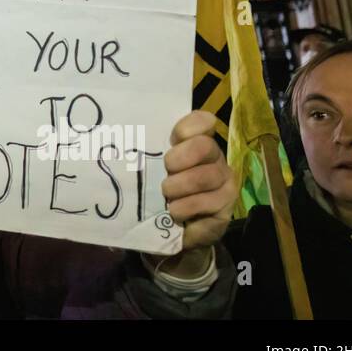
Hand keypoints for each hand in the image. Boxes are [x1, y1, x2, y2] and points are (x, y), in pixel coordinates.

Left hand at [152, 110, 236, 276]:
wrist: (173, 229)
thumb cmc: (159, 191)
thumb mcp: (152, 169)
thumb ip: (148, 152)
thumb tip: (125, 137)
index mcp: (196, 141)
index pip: (202, 121)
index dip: (187, 127)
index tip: (173, 139)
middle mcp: (214, 157)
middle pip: (204, 146)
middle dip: (179, 158)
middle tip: (166, 170)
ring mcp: (224, 181)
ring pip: (206, 176)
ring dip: (179, 187)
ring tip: (166, 196)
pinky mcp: (226, 206)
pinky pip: (207, 202)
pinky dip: (186, 208)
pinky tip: (175, 213)